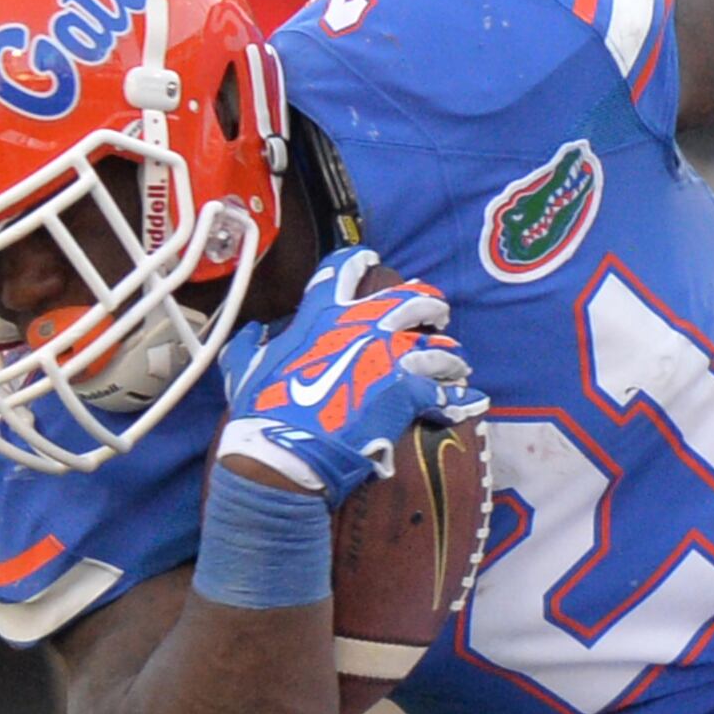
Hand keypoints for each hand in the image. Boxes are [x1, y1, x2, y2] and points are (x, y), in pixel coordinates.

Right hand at [214, 248, 483, 496]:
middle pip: (411, 299)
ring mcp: (388, 357)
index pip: (343, 271)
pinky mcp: (407, 393)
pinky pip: (446, 394)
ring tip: (457, 364)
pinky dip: (461, 400)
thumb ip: (247, 346)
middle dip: (429, 303)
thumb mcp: (243, 370)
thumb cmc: (261, 411)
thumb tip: (250, 333)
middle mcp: (361, 327)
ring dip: (450, 355)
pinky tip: (470, 402)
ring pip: (438, 346)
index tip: (371, 260)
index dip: (359, 261)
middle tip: (437, 313)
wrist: (284, 452)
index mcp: (321, 316)